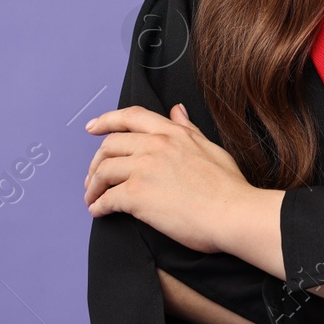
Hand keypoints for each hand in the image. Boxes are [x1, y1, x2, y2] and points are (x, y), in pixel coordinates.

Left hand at [83, 103, 261, 254]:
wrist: (232, 213)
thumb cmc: (227, 187)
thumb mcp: (209, 147)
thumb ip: (187, 128)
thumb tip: (177, 110)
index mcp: (171, 133)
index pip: (130, 117)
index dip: (106, 120)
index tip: (91, 127)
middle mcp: (154, 145)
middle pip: (110, 145)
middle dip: (95, 161)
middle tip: (92, 178)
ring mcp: (144, 168)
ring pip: (103, 170)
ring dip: (92, 186)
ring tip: (92, 198)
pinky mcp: (137, 195)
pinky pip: (106, 198)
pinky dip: (98, 206)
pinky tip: (99, 212)